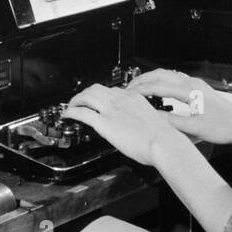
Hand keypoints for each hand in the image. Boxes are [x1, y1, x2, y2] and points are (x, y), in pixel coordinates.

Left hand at [61, 83, 180, 167]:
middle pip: (96, 88)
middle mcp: (121, 100)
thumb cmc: (162, 138)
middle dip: (85, 93)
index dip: (101, 94)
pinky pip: (83, 113)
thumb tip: (134, 124)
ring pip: (87, 96)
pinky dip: (72, 111)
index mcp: (134, 97)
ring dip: (76, 100)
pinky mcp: (105, 123)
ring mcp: (112, 110)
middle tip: (79, 100)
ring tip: (71, 106)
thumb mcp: (151, 119)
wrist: (164, 143)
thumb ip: (139, 117)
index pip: (112, 90)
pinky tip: (68, 115)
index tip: (98, 100)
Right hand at [126, 69, 231, 147]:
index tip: (128, 94)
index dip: (140, 90)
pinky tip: (159, 88)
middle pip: (160, 75)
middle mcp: (191, 83)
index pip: (157, 85)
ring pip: (167, 74)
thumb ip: (172, 123)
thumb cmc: (223, 127)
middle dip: (142, 80)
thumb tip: (153, 119)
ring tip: (139, 87)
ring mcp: (195, 83)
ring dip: (151, 78)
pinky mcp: (199, 87)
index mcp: (189, 91)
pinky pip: (175, 78)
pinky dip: (162, 80)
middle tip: (128, 89)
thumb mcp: (194, 129)